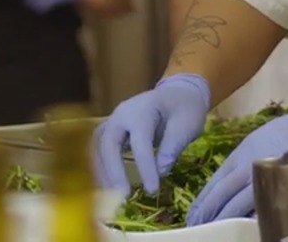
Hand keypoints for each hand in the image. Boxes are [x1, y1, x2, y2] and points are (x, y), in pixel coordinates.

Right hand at [94, 73, 210, 196]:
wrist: (178, 93)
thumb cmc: (185, 108)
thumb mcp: (188, 124)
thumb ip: (173, 146)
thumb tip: (161, 170)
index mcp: (143, 109)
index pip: (140, 141)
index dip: (145, 167)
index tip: (153, 190)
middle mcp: (122, 113)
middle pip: (109, 142)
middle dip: (114, 170)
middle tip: (123, 195)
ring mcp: (114, 120)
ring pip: (99, 145)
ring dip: (103, 170)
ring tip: (111, 194)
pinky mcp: (112, 129)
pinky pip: (100, 147)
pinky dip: (101, 165)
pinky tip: (108, 185)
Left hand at [187, 96, 287, 225]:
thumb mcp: (266, 136)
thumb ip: (249, 156)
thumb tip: (233, 176)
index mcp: (247, 151)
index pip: (219, 179)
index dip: (205, 197)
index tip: (195, 211)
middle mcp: (253, 164)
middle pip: (224, 193)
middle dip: (209, 211)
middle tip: (196, 225)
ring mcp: (270, 177)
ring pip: (240, 204)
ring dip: (225, 218)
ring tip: (213, 229)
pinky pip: (264, 207)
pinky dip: (252, 218)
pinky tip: (243, 226)